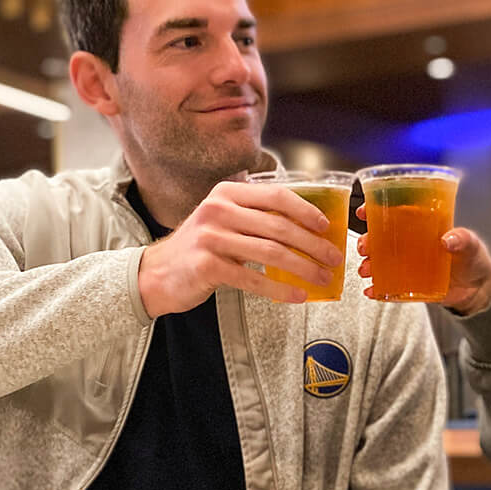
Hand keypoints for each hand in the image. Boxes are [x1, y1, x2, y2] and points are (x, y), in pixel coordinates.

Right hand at [136, 181, 343, 316]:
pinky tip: (297, 296)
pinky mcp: (207, 266)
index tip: (327, 227)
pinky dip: (279, 288)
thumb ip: (256, 218)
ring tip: (322, 278)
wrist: (157, 274)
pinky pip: (253, 279)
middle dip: (312, 244)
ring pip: (270, 252)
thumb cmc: (200, 248)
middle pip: (278, 226)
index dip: (306, 211)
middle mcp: (218, 210)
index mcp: (227, 193)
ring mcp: (210, 238)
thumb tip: (307, 229)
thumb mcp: (224, 221)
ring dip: (303, 267)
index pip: (276, 196)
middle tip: (333, 258)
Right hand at [354, 205, 490, 314]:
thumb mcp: (471, 244)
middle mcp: (409, 244)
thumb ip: (463, 239)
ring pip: (380, 262)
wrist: (479, 289)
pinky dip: (377, 289)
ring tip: (366, 270)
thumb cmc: (474, 258)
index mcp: (420, 226)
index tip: (362, 212)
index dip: (374, 210)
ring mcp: (406, 265)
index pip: (393, 213)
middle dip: (367, 241)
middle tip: (364, 247)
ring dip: (368, 265)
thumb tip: (448, 240)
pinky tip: (371, 291)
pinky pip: (388, 286)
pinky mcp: (408, 285)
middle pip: (380, 239)